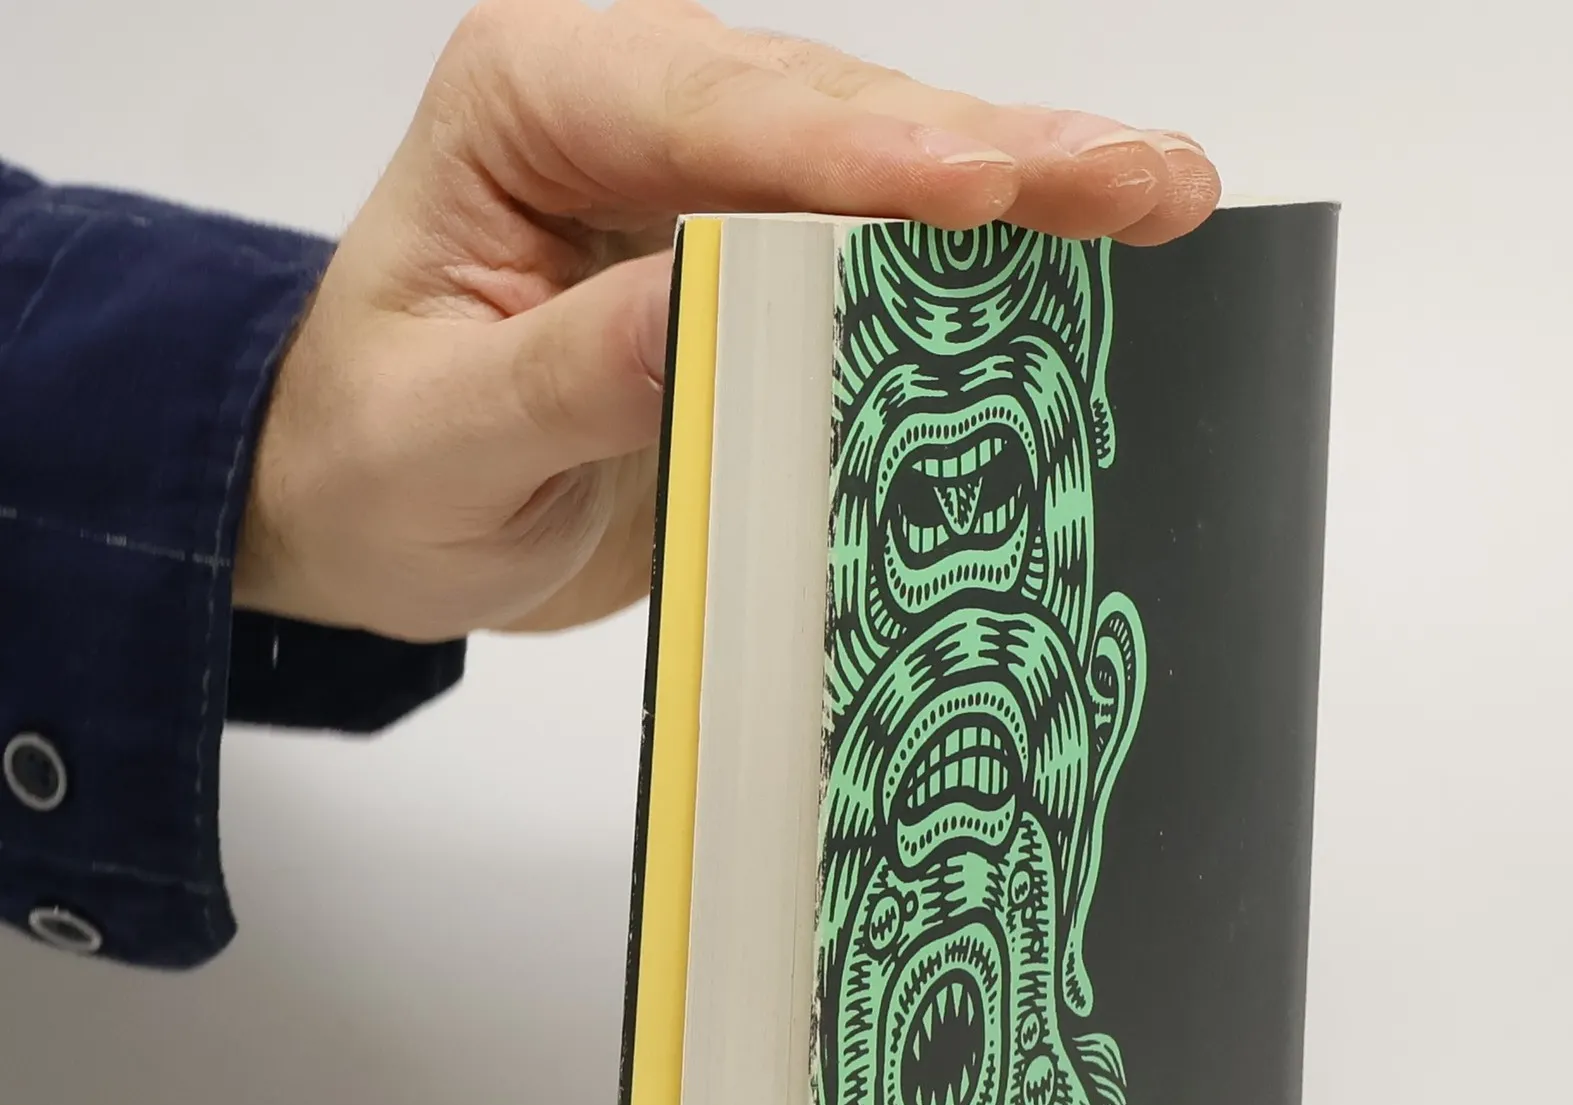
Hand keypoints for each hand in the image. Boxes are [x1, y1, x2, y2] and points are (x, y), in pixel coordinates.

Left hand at [233, 0, 1220, 642]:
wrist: (378, 502)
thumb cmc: (380, 459)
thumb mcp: (447, 434)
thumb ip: (578, 369)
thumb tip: (717, 309)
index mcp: (535, 103)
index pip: (712, 112)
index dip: (854, 155)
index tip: (978, 187)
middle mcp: (635, 110)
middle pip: (835, 115)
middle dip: (995, 152)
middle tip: (1144, 177)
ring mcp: (715, 179)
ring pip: (889, 163)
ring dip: (1030, 184)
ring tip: (1164, 192)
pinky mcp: (768, 261)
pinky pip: (890, 249)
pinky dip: (995, 257)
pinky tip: (1094, 243)